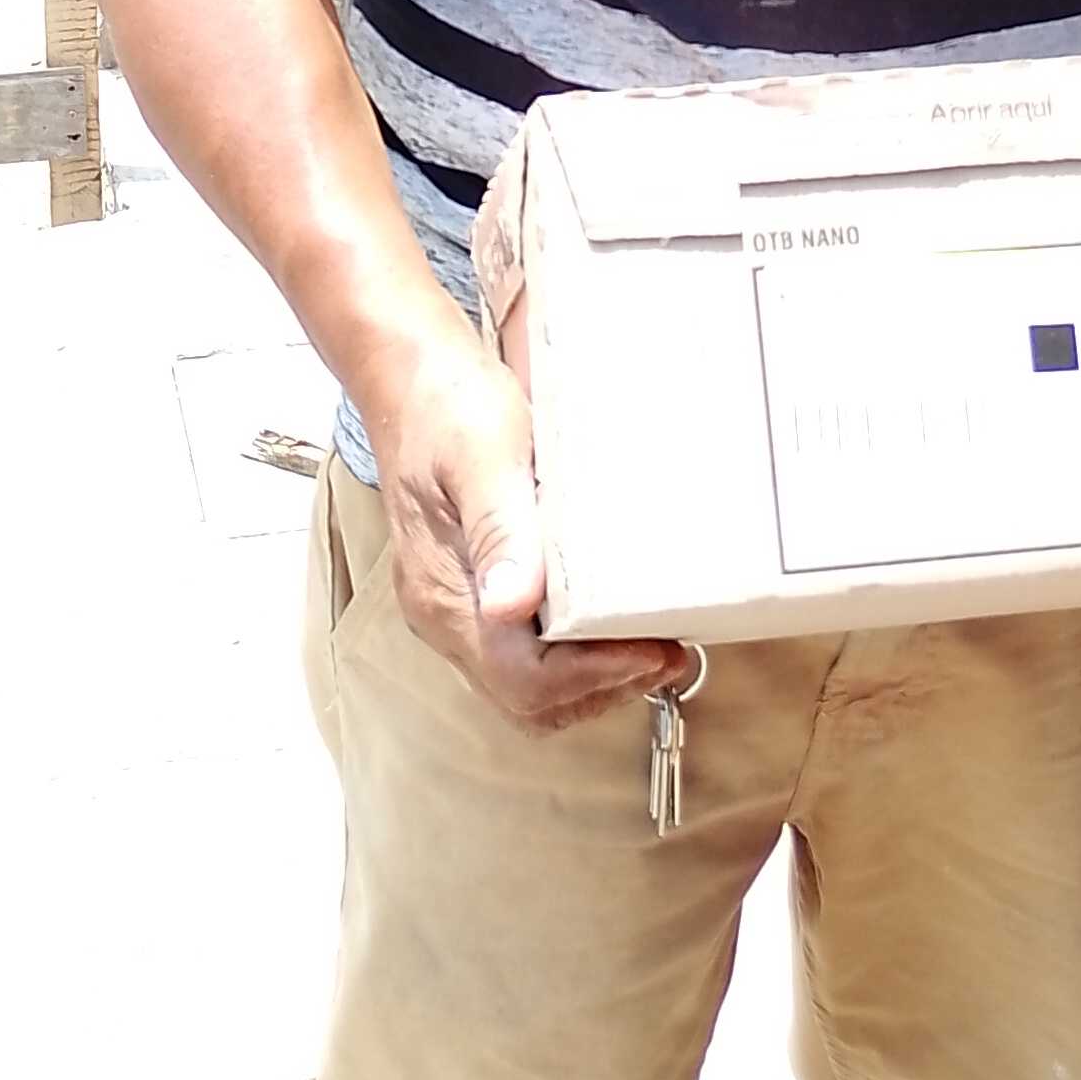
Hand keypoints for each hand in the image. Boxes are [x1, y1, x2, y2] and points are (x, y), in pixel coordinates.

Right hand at [373, 333, 686, 731]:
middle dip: (602, 687)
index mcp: (443, 592)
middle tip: (668, 653)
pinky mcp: (474, 592)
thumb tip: (509, 605)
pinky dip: (577, 656)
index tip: (651, 650)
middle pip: (526, 699)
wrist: (412, 380)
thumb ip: (499, 529)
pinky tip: (615, 623)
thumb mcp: (482, 455)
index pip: (521, 677)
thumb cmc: (450, 408)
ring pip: (526, 687)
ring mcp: (455, 608)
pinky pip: (525, 654)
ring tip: (655, 645)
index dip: (593, 675)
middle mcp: (443, 614)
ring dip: (594, 679)